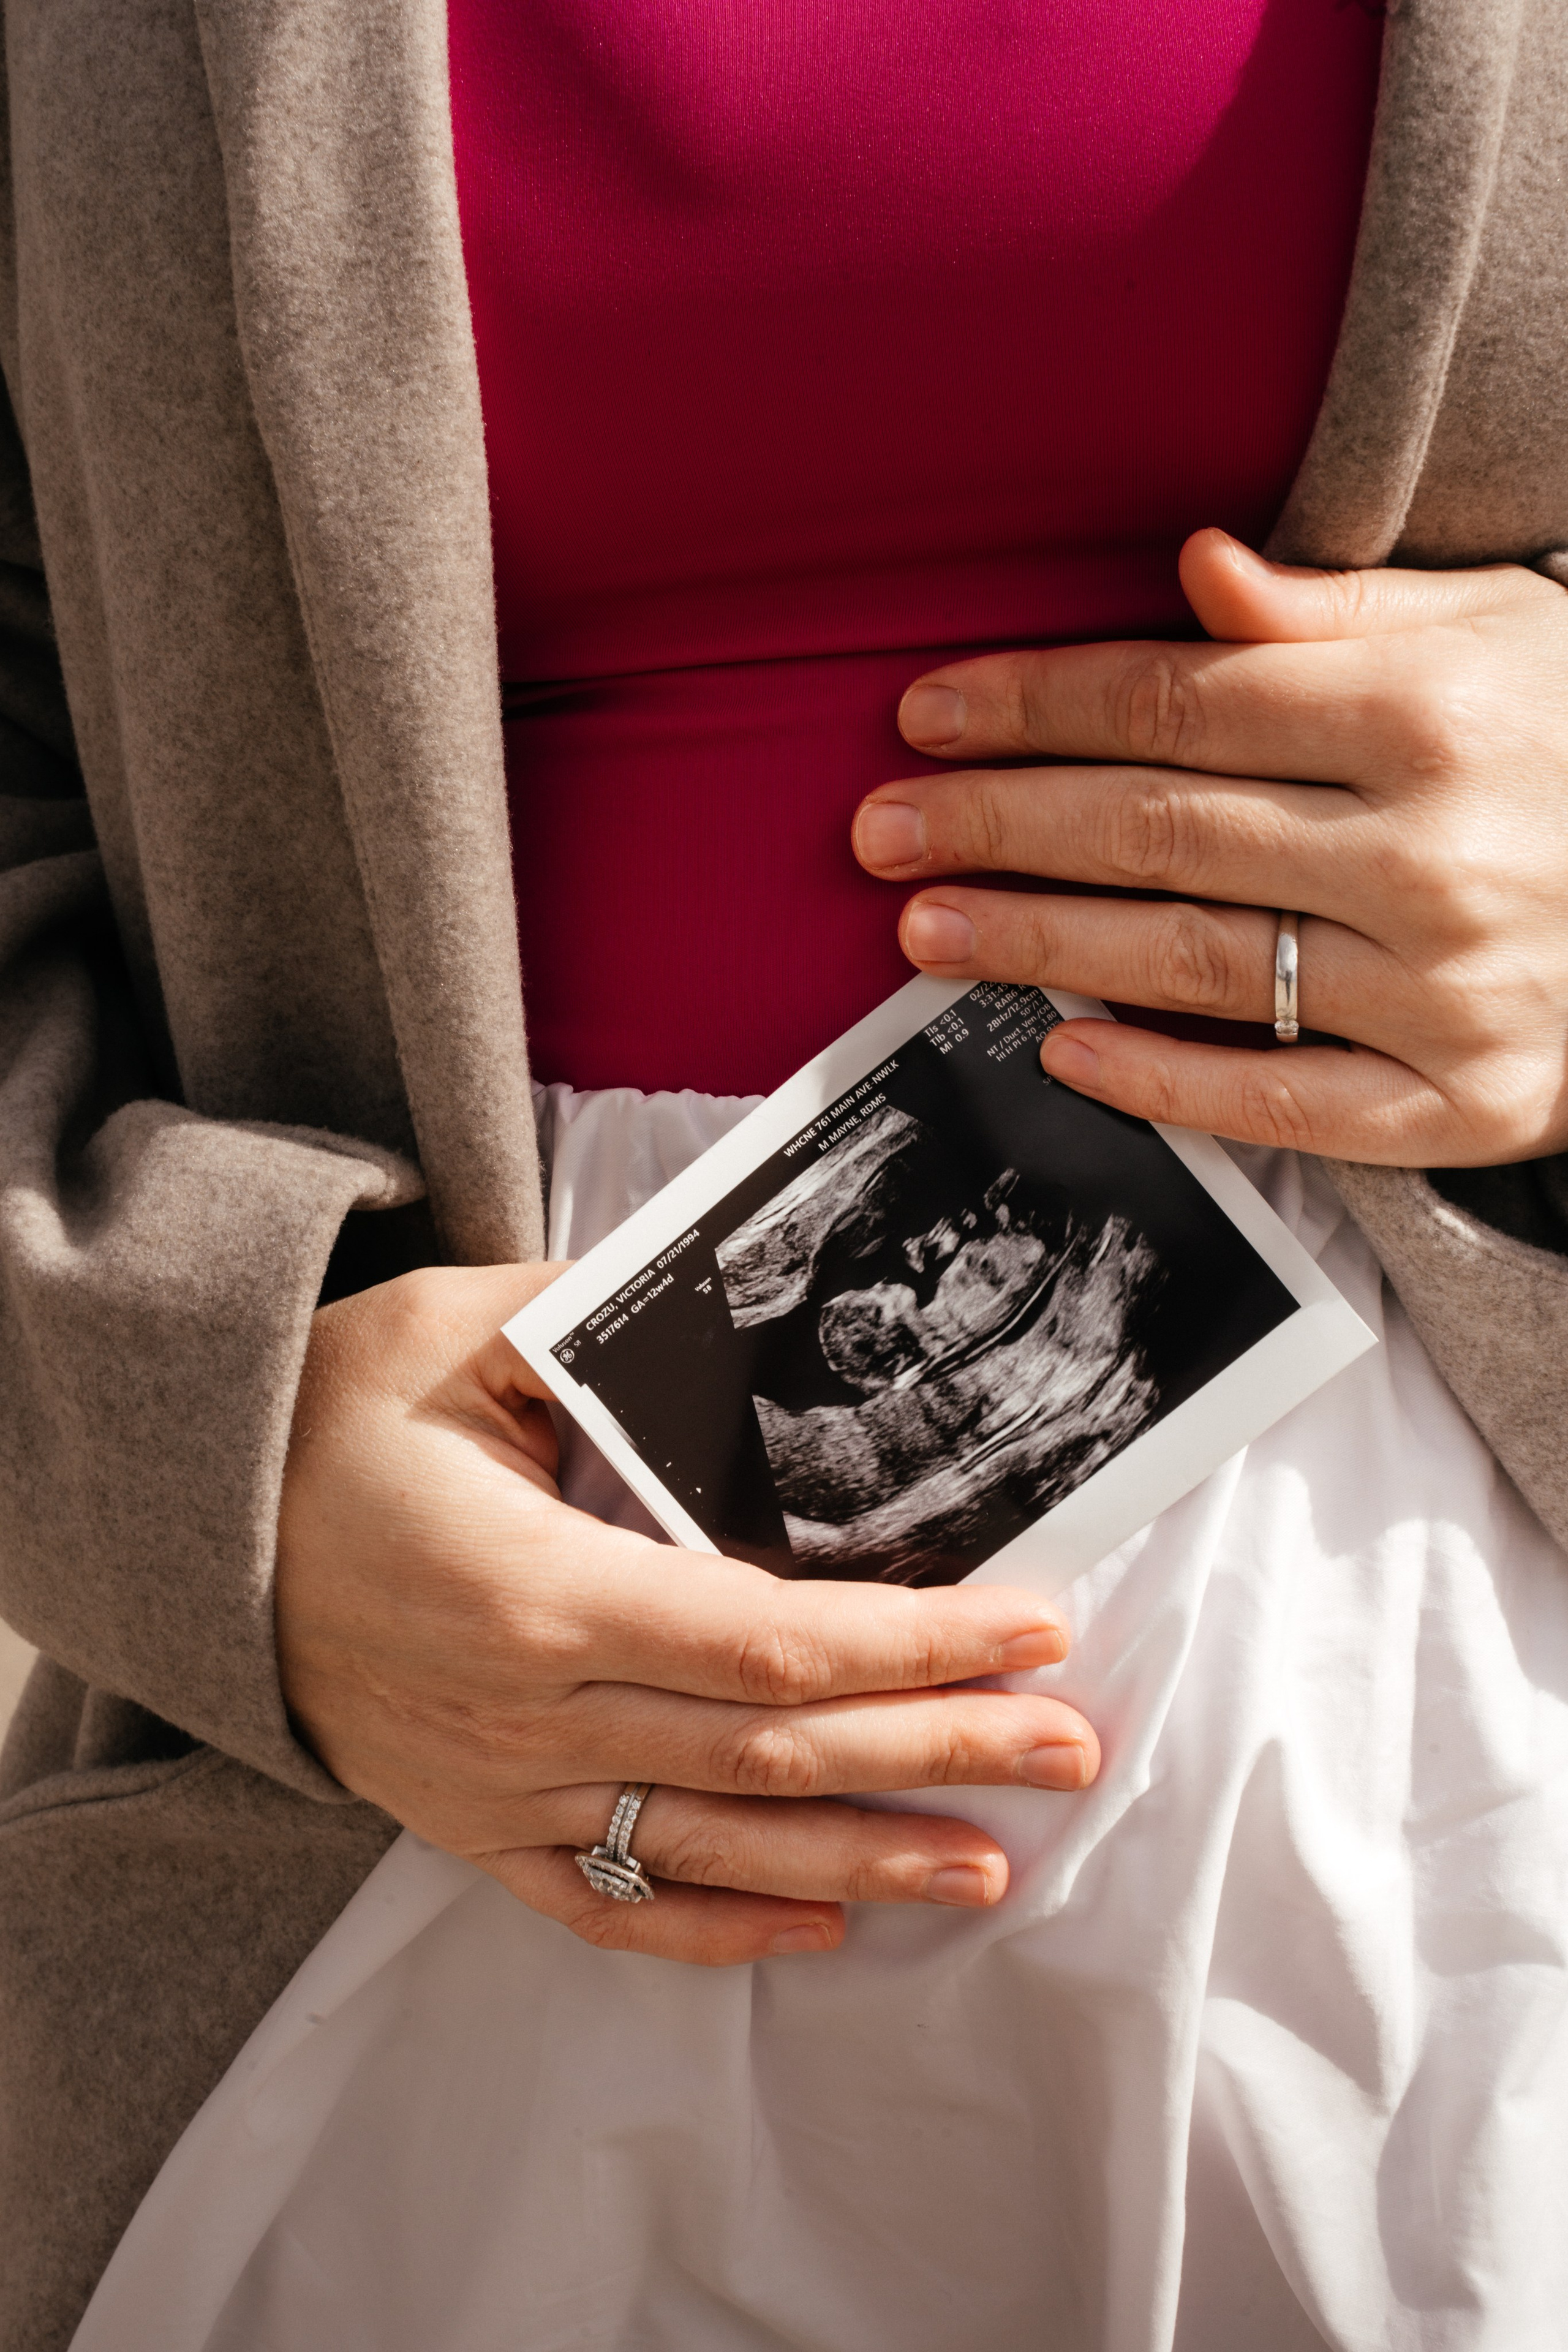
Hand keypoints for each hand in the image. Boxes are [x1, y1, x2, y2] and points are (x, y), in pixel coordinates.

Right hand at [276, 1265, 1099, 1964]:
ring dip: (861, 1858)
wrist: (191, 1530)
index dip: (912, 1644)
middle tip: (1072, 1750)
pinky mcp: (468, 1825)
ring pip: (708, 1841)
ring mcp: (497, 1788)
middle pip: (769, 1750)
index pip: (767, 1641)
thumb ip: (601, 1333)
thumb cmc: (327, 1415)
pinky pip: (602, 1900)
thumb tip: (742, 1330)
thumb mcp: (456, 1330)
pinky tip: (815, 1927)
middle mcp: (528, 1712)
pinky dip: (714, 1922)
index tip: (1031, 1628)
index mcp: (536, 1589)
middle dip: (935, 1751)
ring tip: (991, 1866)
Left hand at [854, 531, 1567, 1165]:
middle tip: (880, 831)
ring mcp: (1448, 988)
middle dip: (999, 824)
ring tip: (925, 931)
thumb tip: (1196, 569)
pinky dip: (1164, 1082)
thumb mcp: (1504, 633)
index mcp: (1430, 713)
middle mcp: (1432, 850)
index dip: (1036, 705)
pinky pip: (1282, 1100)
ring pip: (1192, 961)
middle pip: (1157, 829)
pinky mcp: (1463, 1102)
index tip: (928, 714)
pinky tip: (1062, 1052)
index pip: (1179, 702)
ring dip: (1038, 945)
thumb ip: (1341, 612)